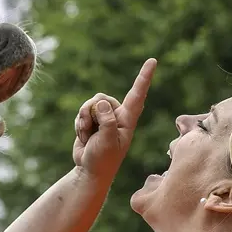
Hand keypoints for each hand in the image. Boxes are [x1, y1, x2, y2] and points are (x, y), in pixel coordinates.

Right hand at [72, 58, 156, 178]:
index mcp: (127, 120)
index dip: (144, 77)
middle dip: (92, 110)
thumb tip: (102, 102)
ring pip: (90, 104)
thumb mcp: (108, 141)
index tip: (152, 61)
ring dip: (84, 119)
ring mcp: (104, 118)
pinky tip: (83, 136)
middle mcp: (117, 116)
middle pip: (102, 98)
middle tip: (92, 128)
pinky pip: (82, 112)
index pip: (137, 95)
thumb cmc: (103, 160)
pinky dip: (79, 124)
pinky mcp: (92, 121)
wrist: (89, 171)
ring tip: (87, 135)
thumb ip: (107, 121)